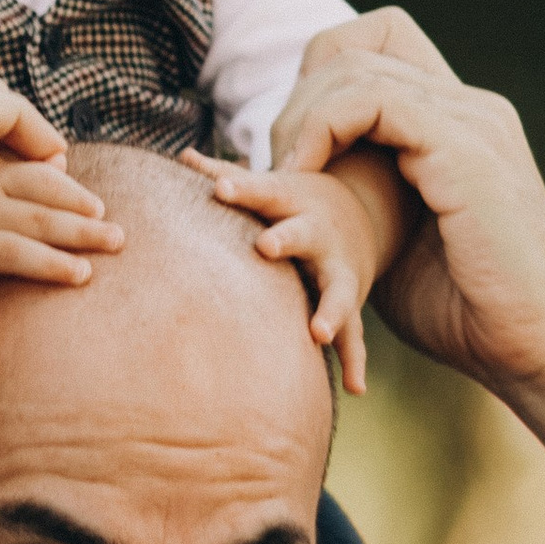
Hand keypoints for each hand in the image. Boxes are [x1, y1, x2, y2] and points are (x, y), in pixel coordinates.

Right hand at [0, 142, 123, 370]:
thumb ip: (12, 153)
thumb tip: (61, 160)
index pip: (40, 181)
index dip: (73, 195)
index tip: (100, 208)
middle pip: (38, 214)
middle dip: (82, 227)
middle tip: (117, 240)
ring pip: (11, 250)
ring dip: (49, 262)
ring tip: (83, 275)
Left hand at [186, 154, 394, 394]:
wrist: (360, 214)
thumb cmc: (294, 203)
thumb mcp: (270, 185)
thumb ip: (227, 175)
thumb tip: (183, 155)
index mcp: (292, 204)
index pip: (263, 193)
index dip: (241, 190)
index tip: (218, 188)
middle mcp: (318, 235)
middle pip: (302, 235)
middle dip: (287, 240)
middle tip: (266, 246)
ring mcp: (338, 270)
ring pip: (338, 291)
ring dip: (330, 311)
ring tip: (318, 333)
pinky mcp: (350, 301)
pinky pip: (355, 334)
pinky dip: (355, 360)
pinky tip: (354, 388)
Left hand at [253, 14, 544, 499]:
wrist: (535, 348)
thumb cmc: (468, 313)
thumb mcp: (400, 240)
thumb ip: (368, 195)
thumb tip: (306, 185)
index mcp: (463, 122)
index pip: (382, 41)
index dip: (322, 76)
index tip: (297, 146)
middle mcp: (473, 108)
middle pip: (359, 49)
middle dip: (302, 101)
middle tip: (279, 167)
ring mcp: (473, 121)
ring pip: (357, 70)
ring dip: (304, 118)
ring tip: (287, 176)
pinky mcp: (463, 147)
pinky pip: (371, 100)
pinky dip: (323, 128)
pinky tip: (304, 176)